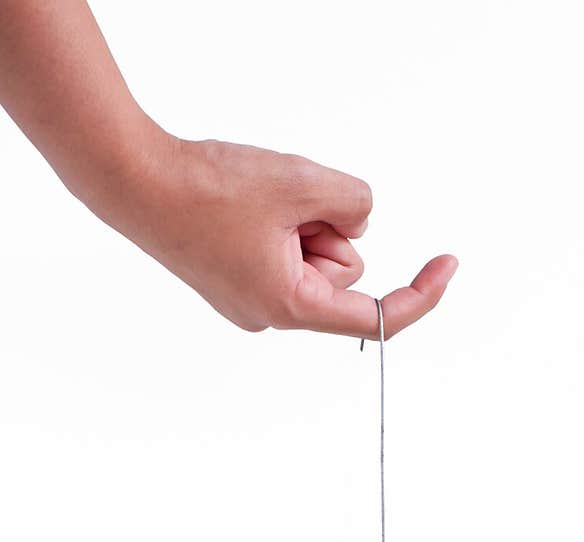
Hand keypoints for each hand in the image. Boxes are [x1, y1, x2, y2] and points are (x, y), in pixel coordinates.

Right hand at [107, 135, 457, 338]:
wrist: (135, 183)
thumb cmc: (207, 189)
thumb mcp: (302, 182)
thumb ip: (355, 201)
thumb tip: (359, 220)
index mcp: (290, 306)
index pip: (376, 317)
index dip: (420, 294)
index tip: (448, 265)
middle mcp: (272, 315)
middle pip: (343, 271)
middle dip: (330, 229)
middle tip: (284, 202)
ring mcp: (252, 299)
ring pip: (315, 254)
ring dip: (303, 219)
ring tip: (257, 201)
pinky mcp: (238, 277)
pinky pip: (287, 249)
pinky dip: (281, 222)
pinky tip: (244, 206)